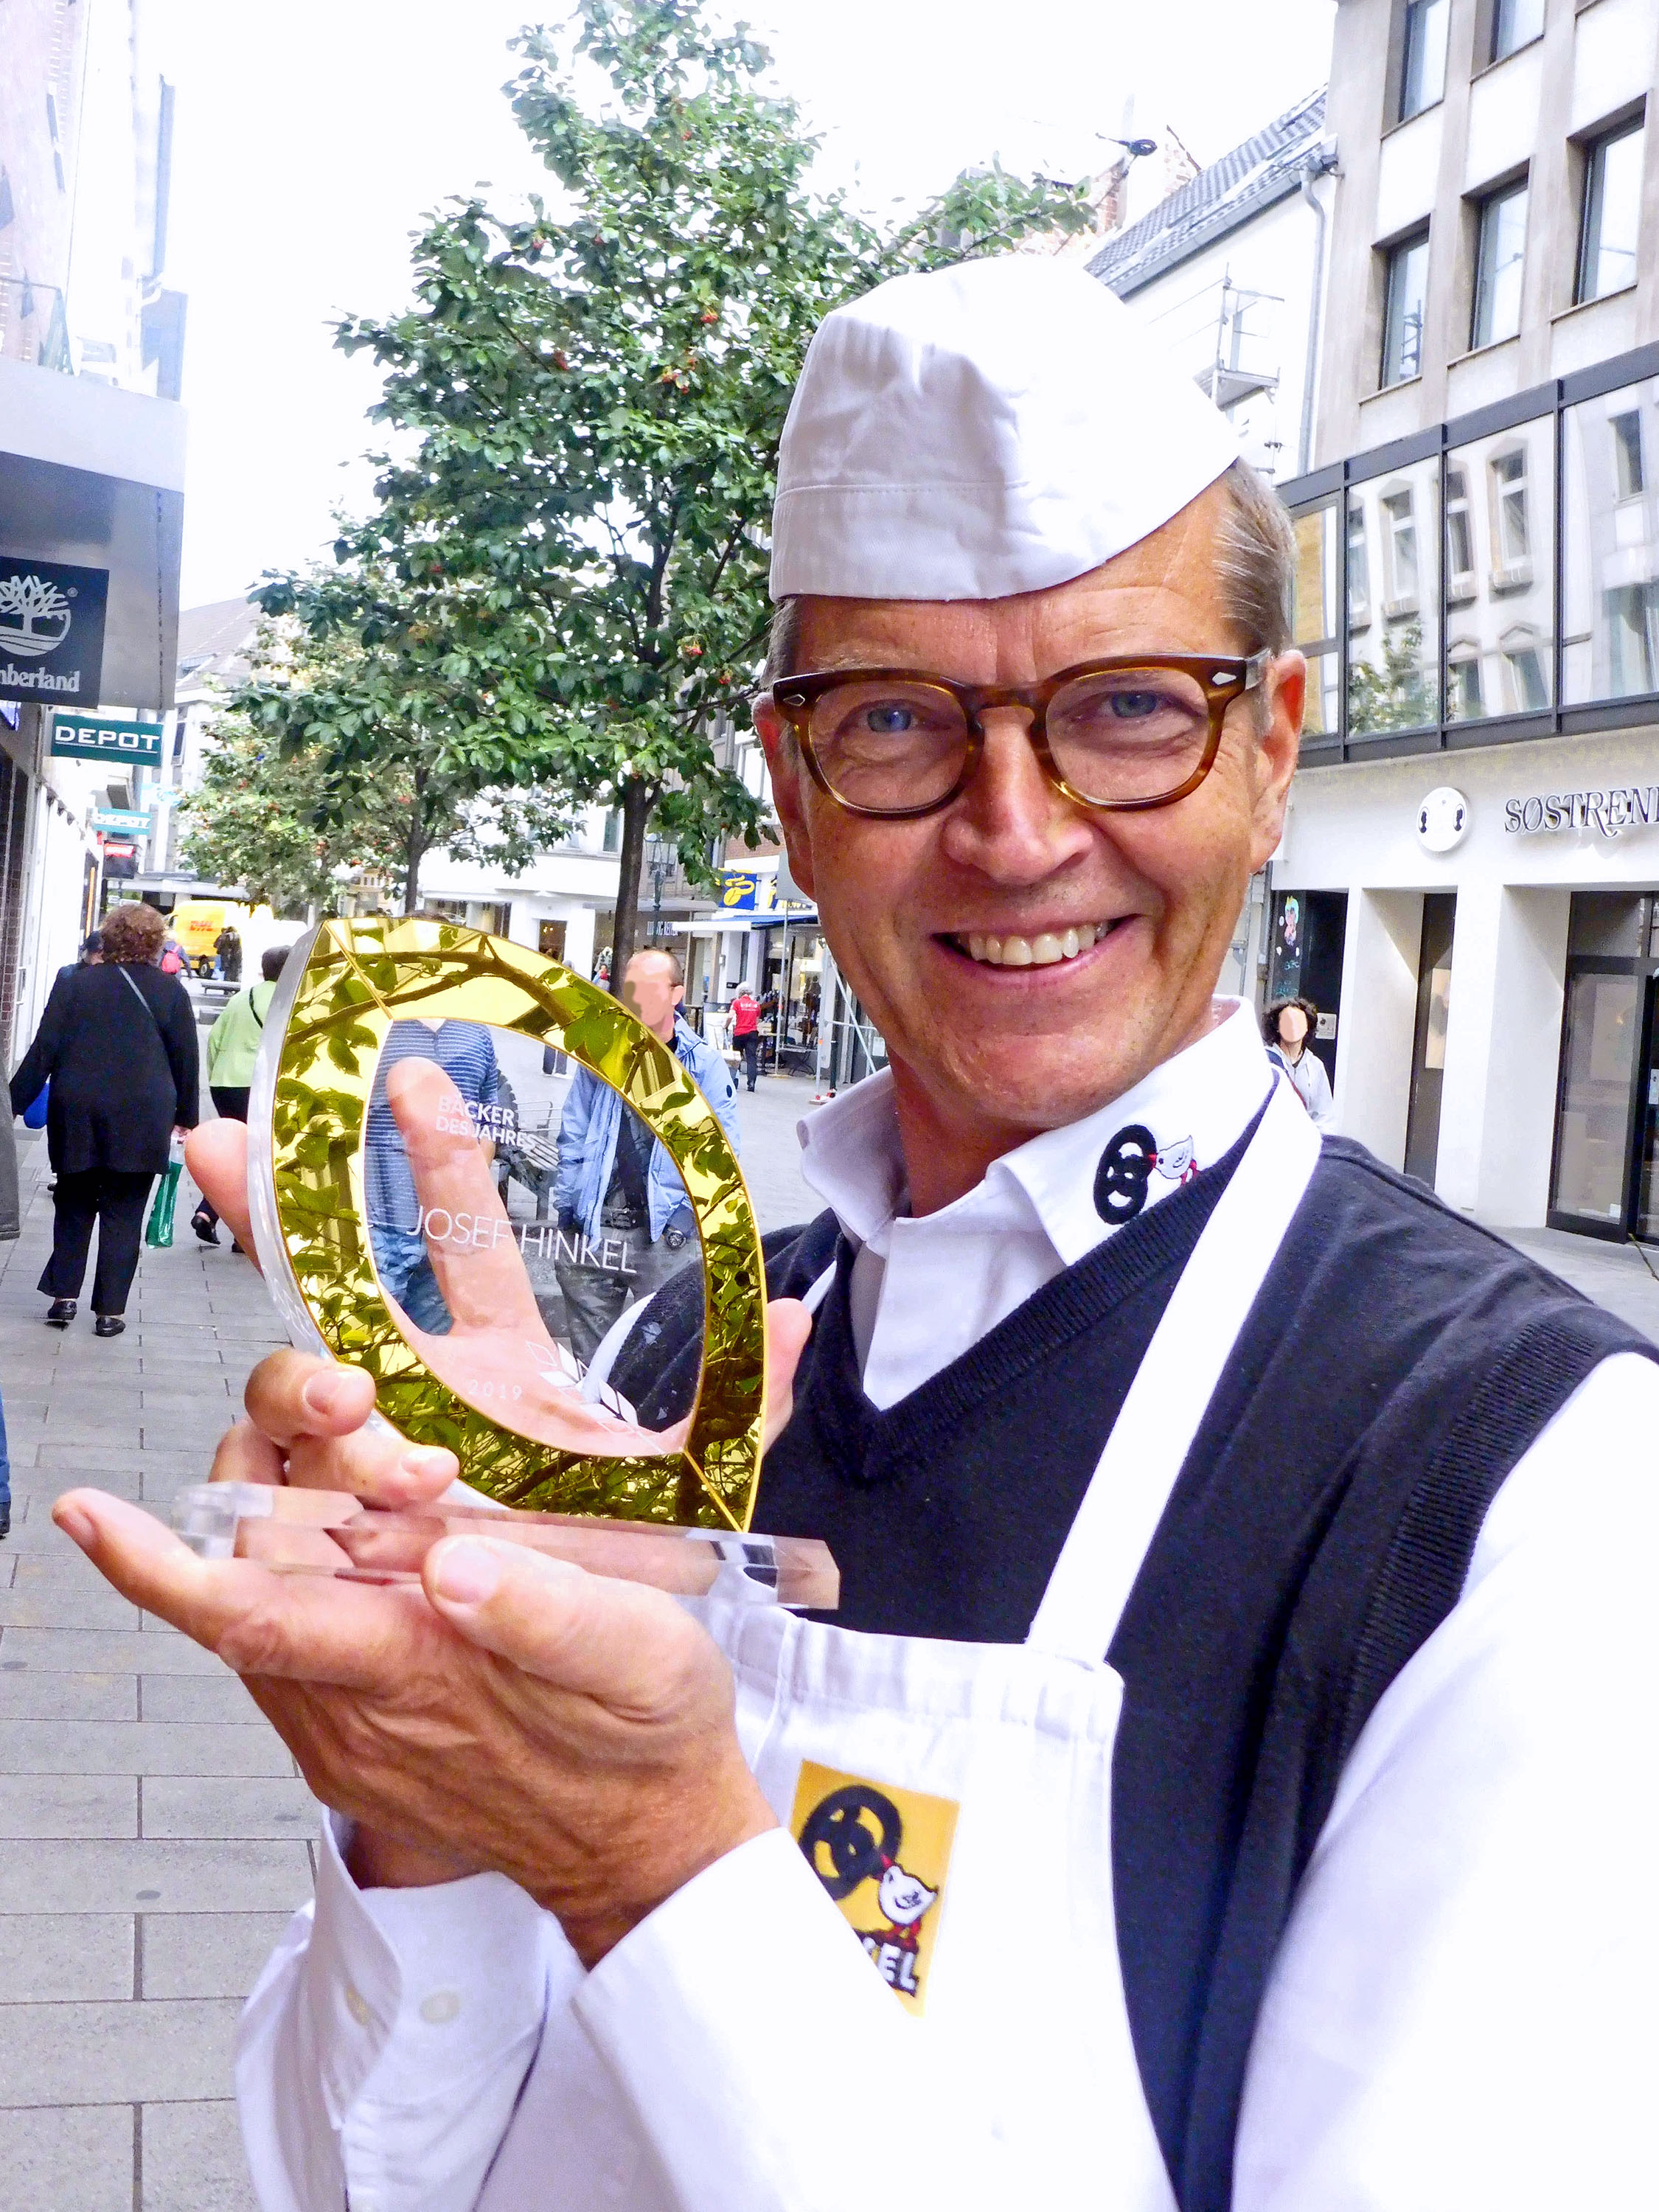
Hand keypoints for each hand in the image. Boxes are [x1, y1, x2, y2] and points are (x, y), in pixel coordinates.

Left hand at [50, 1491, 775, 1964]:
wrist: (649, 1845)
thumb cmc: (649, 1740)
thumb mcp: (642, 1657)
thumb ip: (545, 1610)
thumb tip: (448, 1564)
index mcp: (415, 1673)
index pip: (251, 1609)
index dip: (157, 1562)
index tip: (89, 1514)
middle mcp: (354, 1707)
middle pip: (252, 1562)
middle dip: (287, 1461)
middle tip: (378, 1423)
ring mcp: (344, 1726)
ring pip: (268, 1586)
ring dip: (306, 1505)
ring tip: (412, 1478)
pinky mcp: (354, 1731)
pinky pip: (296, 1626)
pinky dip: (319, 1559)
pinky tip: (390, 1534)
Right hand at [128, 1088, 811, 1904]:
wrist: (593, 1756)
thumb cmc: (633, 1616)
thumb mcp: (700, 1506)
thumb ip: (748, 1406)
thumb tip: (795, 1318)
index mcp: (499, 1375)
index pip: (455, 1241)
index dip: (432, 1158)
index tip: (407, 1081)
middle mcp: (410, 1414)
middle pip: (322, 1327)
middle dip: (315, 1332)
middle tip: (364, 1393)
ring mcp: (350, 1495)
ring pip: (274, 1425)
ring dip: (307, 1441)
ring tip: (395, 1500)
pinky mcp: (309, 1581)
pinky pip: (230, 1542)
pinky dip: (163, 1542)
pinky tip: (110, 1526)